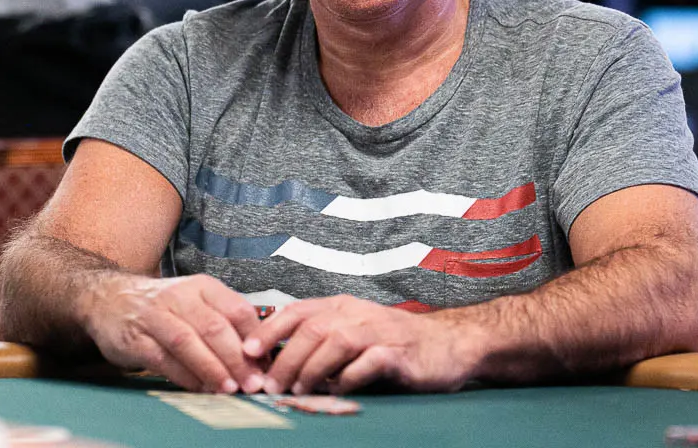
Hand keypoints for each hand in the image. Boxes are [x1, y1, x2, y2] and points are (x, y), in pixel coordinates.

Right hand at [80, 273, 266, 393]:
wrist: (109, 297)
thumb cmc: (163, 305)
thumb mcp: (196, 301)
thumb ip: (225, 322)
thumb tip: (260, 356)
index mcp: (203, 286)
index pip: (237, 309)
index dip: (256, 339)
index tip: (266, 364)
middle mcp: (180, 297)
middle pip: (215, 327)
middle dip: (237, 359)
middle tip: (252, 383)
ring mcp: (155, 317)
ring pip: (189, 342)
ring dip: (212, 368)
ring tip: (229, 388)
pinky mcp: (135, 339)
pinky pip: (163, 360)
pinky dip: (185, 376)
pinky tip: (200, 388)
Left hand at [242, 295, 480, 394]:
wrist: (449, 344)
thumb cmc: (394, 341)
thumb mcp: (353, 331)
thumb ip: (321, 340)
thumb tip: (276, 362)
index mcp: (342, 306)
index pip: (298, 310)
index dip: (270, 329)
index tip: (248, 351)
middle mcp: (357, 314)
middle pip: (312, 328)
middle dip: (285, 357)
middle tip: (269, 385)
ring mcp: (379, 331)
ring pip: (336, 342)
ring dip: (312, 368)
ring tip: (298, 390)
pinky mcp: (399, 353)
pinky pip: (368, 363)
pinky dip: (349, 377)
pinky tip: (339, 390)